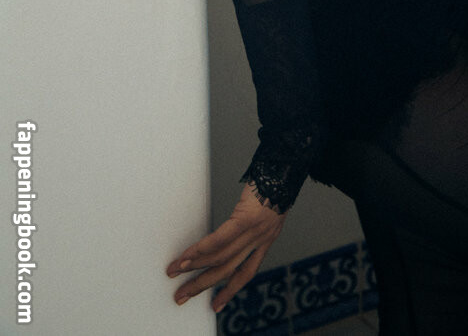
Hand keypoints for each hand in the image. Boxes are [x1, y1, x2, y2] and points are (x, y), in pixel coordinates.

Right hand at [166, 182, 285, 313]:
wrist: (287, 166)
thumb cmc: (276, 183)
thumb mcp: (270, 210)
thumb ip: (253, 225)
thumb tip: (231, 232)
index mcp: (266, 240)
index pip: (247, 272)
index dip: (230, 290)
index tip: (215, 305)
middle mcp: (261, 239)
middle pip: (228, 270)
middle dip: (202, 285)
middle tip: (182, 295)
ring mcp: (255, 230)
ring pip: (221, 257)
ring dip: (195, 267)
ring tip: (176, 271)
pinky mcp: (247, 217)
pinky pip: (222, 238)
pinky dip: (204, 249)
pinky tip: (189, 255)